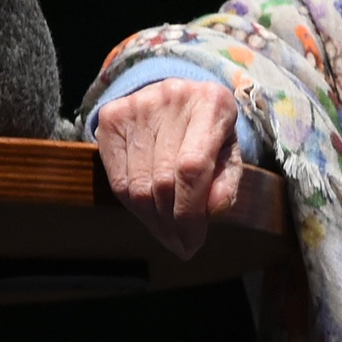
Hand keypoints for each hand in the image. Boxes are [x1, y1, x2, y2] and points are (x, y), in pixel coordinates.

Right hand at [94, 79, 242, 260]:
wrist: (181, 97)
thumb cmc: (211, 133)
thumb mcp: (230, 154)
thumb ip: (227, 183)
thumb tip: (214, 212)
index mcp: (211, 103)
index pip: (191, 169)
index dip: (189, 213)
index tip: (193, 242)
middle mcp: (172, 97)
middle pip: (162, 181)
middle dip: (172, 223)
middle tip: (182, 244)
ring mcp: (137, 105)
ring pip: (137, 186)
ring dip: (153, 220)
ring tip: (168, 233)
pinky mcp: (111, 117)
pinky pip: (118, 180)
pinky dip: (134, 206)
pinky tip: (149, 212)